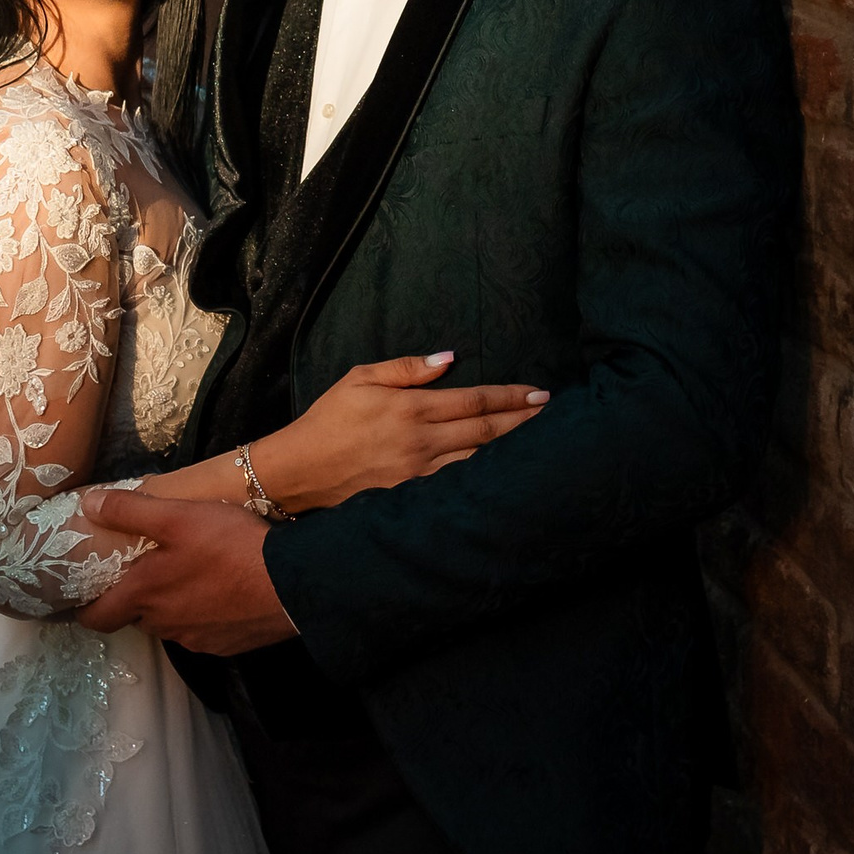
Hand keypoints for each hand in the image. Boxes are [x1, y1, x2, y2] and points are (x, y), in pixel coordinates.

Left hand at [75, 491, 296, 653]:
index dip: (86, 611)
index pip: (98, 617)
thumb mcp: (177, 515)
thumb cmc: (229, 546)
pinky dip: (204, 615)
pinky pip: (203, 631)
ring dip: (173, 605)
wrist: (291, 583)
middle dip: (138, 599)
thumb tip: (88, 505)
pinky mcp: (226, 646)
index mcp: (145, 595)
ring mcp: (197, 640)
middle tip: (149, 571)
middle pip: (138, 617)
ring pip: (171, 624)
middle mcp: (165, 625)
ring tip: (193, 576)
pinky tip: (223, 593)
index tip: (84, 600)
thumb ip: (130, 510)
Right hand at [255, 352, 548, 513]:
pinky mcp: (412, 495)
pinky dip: (484, 475)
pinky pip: (457, 484)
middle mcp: (420, 442)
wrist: (299, 471)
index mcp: (410, 409)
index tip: (541, 393)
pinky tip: (503, 472)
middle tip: (554, 413)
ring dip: (511, 450)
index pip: (474, 401)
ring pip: (478, 461)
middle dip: (523, 421)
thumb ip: (407, 369)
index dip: (511, 397)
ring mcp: (418, 473)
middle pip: (486, 431)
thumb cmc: (328, 419)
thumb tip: (449, 358)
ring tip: (539, 440)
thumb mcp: (360, 378)